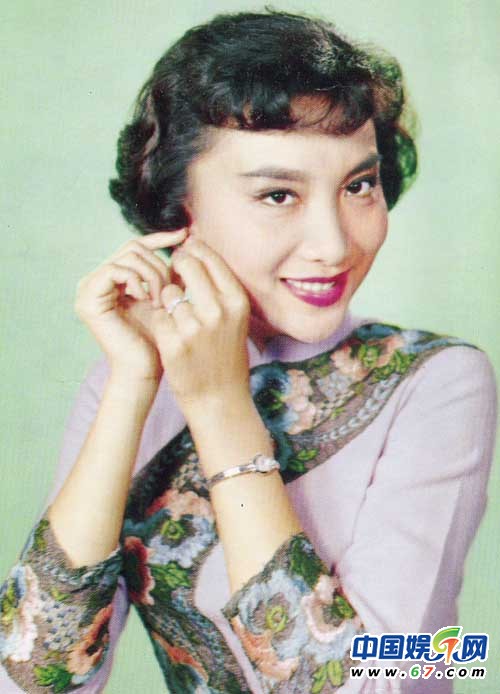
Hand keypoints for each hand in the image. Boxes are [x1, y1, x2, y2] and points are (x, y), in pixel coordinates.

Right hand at [74, 229, 186, 380]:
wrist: (145, 371)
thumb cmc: (160, 340)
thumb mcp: (168, 298)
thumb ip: (171, 273)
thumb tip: (186, 238)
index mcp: (114, 280)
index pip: (137, 247)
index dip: (160, 238)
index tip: (185, 235)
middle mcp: (97, 280)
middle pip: (134, 248)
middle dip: (159, 265)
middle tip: (171, 291)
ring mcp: (88, 289)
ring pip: (128, 256)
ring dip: (152, 275)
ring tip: (161, 300)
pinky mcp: (87, 299)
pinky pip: (116, 270)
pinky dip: (137, 281)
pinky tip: (147, 300)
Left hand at [148, 238, 250, 409]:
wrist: (219, 398)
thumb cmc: (225, 354)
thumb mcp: (234, 317)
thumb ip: (218, 286)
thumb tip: (193, 246)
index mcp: (236, 300)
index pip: (208, 257)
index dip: (191, 252)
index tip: (184, 258)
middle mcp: (218, 310)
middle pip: (186, 264)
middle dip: (175, 267)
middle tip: (173, 278)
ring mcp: (194, 327)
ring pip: (168, 291)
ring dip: (167, 300)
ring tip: (178, 319)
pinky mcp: (173, 343)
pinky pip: (158, 315)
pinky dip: (161, 322)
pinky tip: (171, 335)